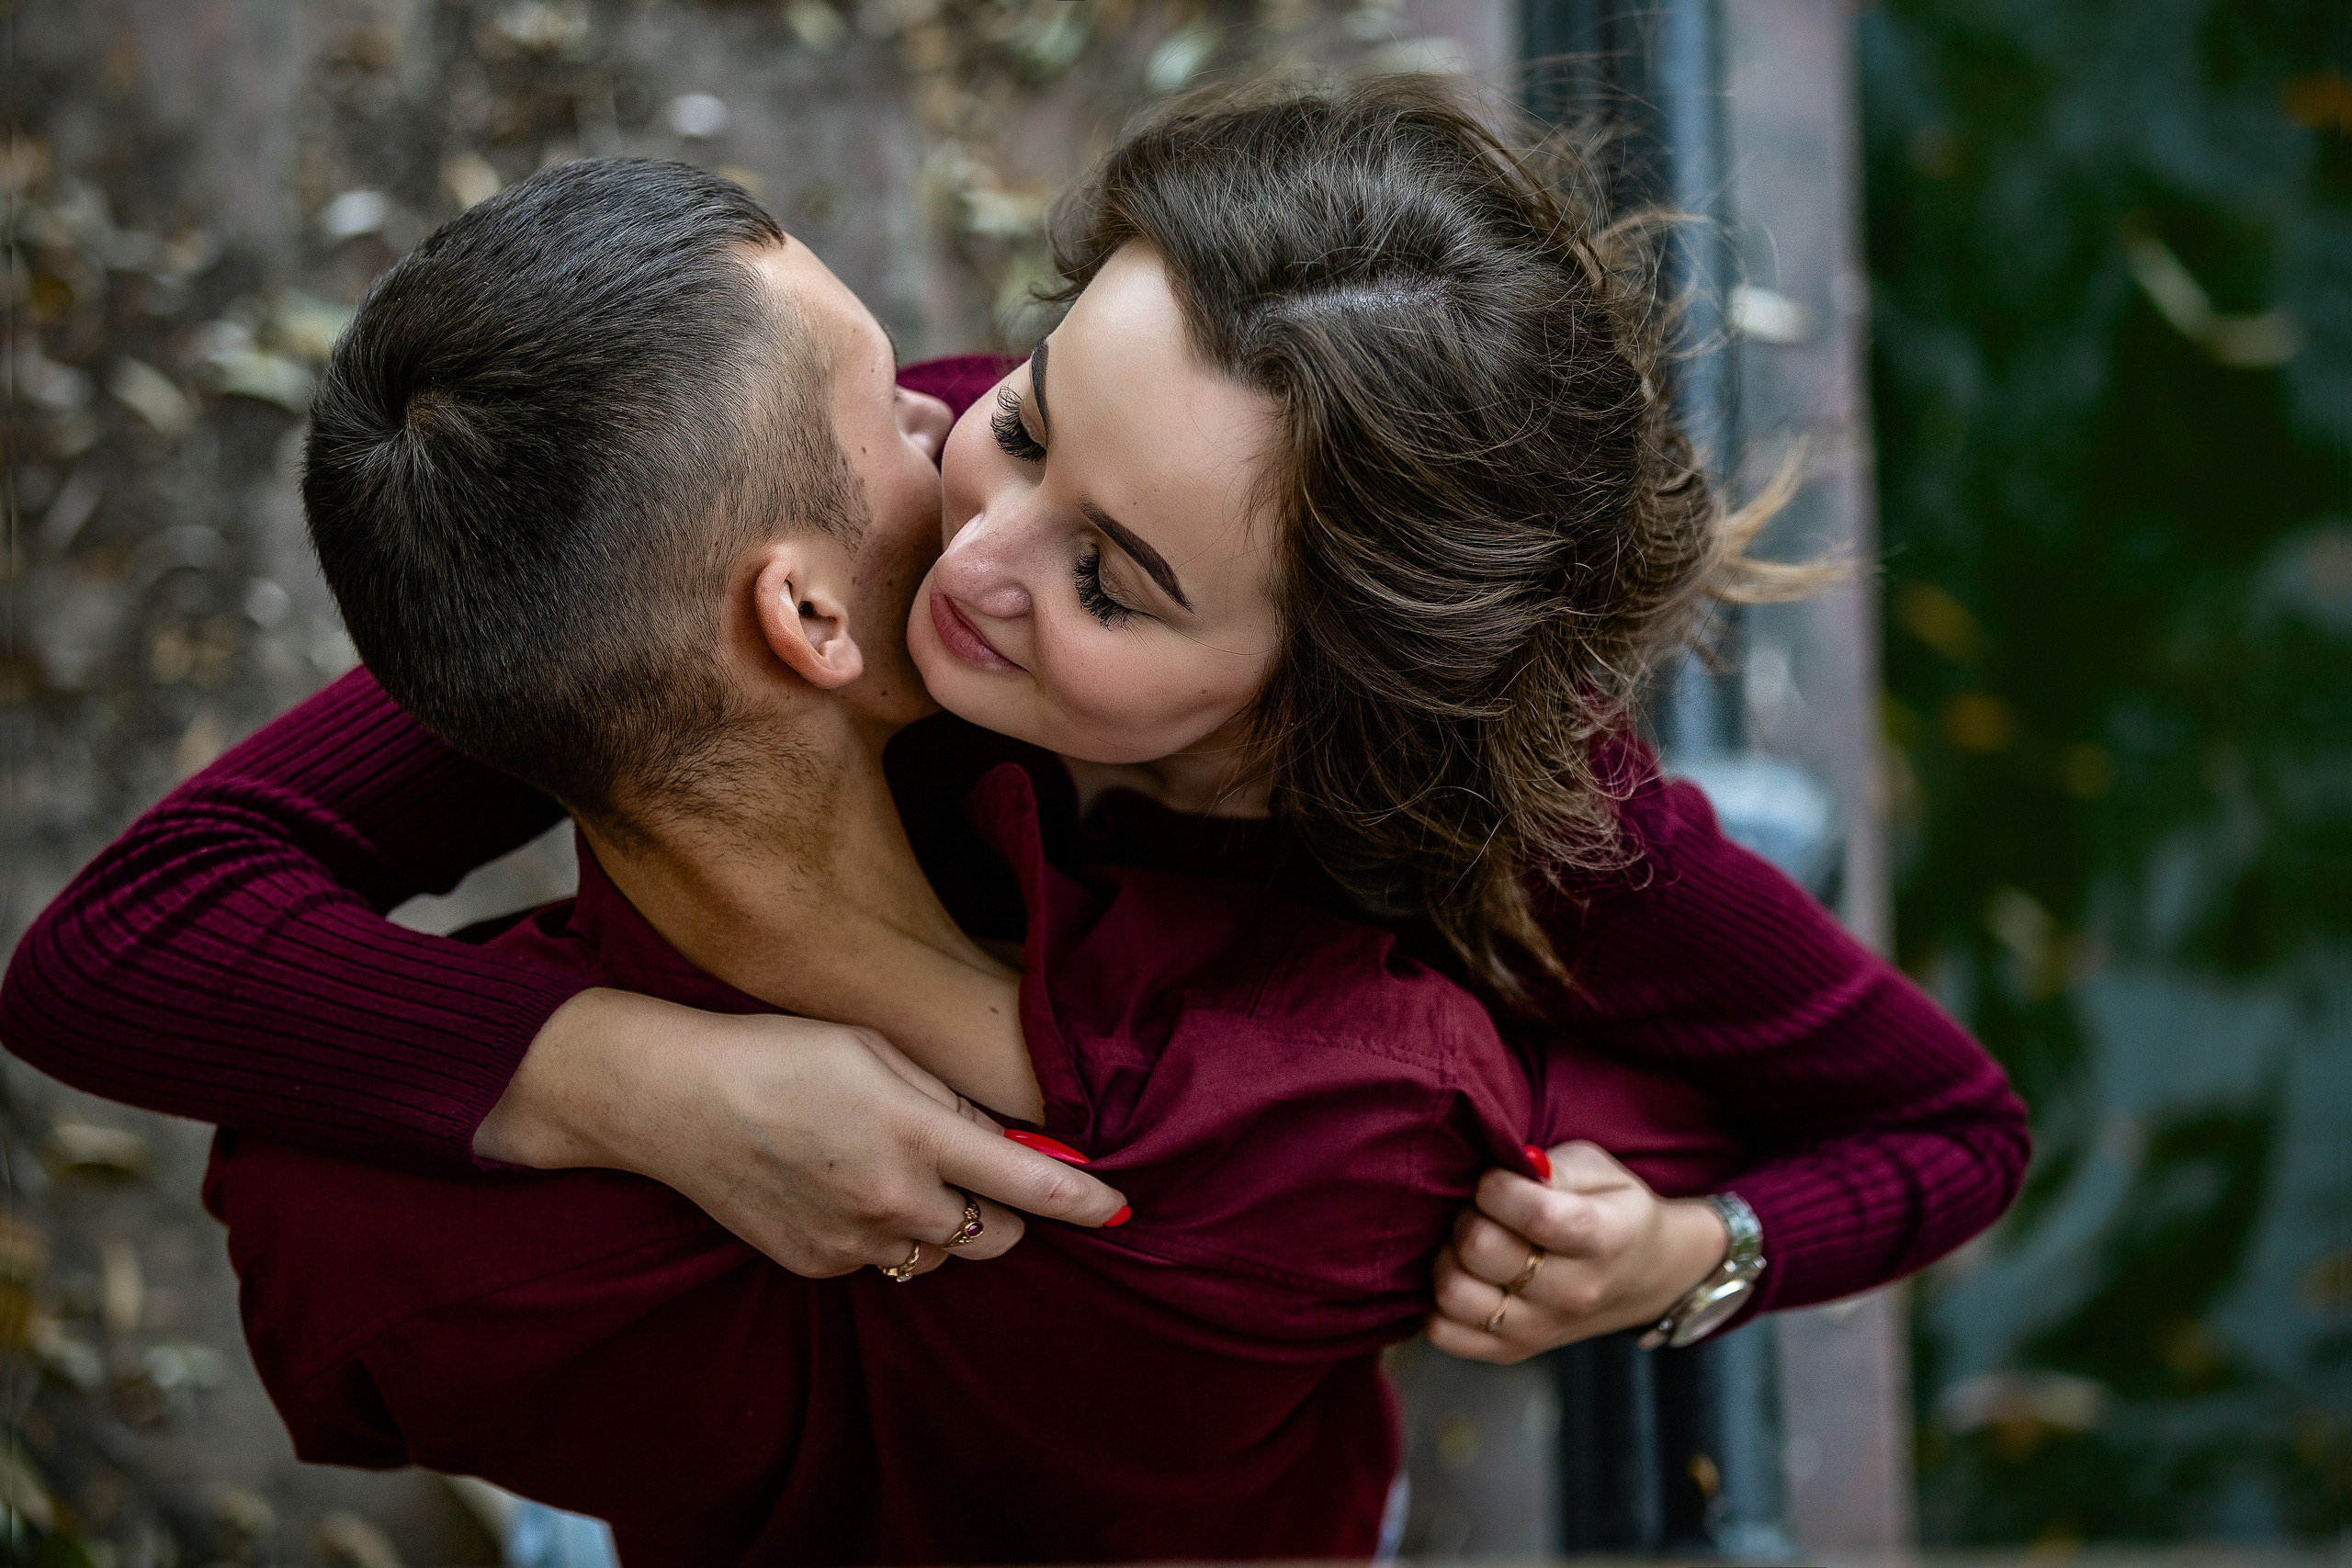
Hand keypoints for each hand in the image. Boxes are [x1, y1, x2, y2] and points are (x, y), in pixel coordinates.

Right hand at [474, 989, 1127, 1277]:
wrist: (671, 1098)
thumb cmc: (780, 1051)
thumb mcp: (878, 1050)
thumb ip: (951, 1101)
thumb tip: (1010, 1142)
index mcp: (917, 1132)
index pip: (1032, 1184)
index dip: (1087, 1199)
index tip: (1119, 1206)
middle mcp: (892, 1199)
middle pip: (999, 1238)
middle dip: (1009, 1210)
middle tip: (979, 1168)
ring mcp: (852, 1241)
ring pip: (942, 1255)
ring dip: (946, 1225)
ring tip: (898, 1170)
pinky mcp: (816, 1266)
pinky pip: (883, 1263)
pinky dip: (887, 1235)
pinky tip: (847, 1187)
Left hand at [1426, 1140, 1729, 1363]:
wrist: (1644, 1278)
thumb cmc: (1611, 1209)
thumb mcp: (1598, 1170)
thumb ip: (1553, 1167)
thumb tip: (1509, 1168)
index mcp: (1605, 1238)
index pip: (1535, 1215)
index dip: (1496, 1186)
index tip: (1495, 1179)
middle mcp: (1573, 1292)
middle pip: (1481, 1249)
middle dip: (1469, 1214)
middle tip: (1482, 1208)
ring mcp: (1540, 1329)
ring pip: (1453, 1293)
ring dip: (1448, 1256)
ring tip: (1471, 1242)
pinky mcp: (1511, 1352)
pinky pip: (1444, 1332)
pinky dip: (1439, 1302)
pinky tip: (1464, 1275)